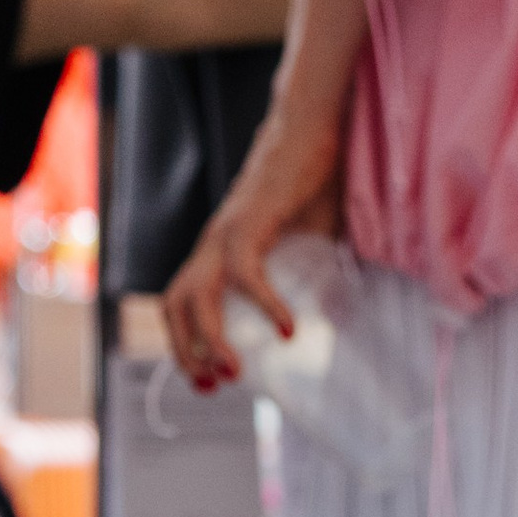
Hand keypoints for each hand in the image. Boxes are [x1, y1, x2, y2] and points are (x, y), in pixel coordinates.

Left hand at [163, 95, 342, 385]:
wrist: (315, 129)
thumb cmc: (315, 183)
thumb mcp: (317, 244)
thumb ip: (321, 281)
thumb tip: (342, 321)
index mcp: (220, 250)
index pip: (182, 303)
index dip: (186, 345)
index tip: (209, 384)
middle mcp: (213, 243)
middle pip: (175, 305)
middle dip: (186, 353)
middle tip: (213, 388)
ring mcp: (226, 231)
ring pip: (196, 295)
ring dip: (209, 339)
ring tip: (235, 372)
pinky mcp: (250, 220)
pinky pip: (244, 270)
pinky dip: (262, 302)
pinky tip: (287, 327)